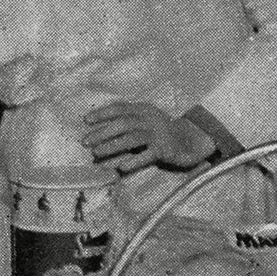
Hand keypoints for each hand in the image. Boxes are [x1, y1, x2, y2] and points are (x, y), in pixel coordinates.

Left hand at [82, 102, 215, 173]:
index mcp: (144, 109)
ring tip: (96, 153)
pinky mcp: (165, 149)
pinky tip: (121, 167)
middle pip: (123, 123)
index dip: (102, 113)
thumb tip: (99, 128)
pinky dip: (133, 161)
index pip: (120, 108)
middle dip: (102, 132)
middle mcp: (150, 119)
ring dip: (112, 146)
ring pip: (132, 138)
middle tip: (85, 141)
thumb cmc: (161, 132)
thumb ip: (127, 120)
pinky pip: (147, 156)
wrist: (191, 140)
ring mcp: (158, 134)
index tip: (86, 120)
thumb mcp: (145, 120)